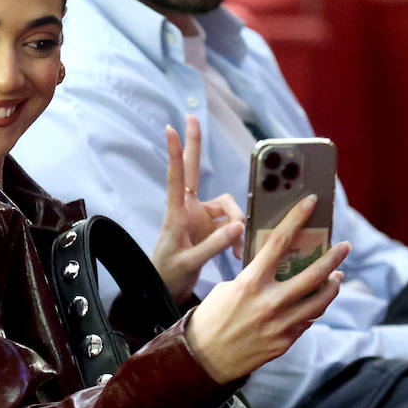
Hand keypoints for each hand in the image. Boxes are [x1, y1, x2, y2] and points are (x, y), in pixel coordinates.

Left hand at [151, 116, 244, 301]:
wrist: (167, 290)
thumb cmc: (169, 274)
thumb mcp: (190, 262)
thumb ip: (213, 244)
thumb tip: (238, 225)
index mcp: (177, 214)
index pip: (176, 178)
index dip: (176, 154)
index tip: (170, 129)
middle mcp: (188, 209)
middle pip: (194, 171)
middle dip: (195, 145)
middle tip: (192, 117)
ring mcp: (200, 217)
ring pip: (227, 206)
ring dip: (237, 222)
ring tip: (239, 248)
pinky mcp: (211, 228)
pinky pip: (232, 224)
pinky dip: (238, 236)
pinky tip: (240, 253)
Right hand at [185, 195, 349, 384]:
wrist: (205, 357)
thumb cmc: (212, 318)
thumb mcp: (228, 288)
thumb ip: (254, 278)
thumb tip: (274, 271)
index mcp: (251, 282)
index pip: (279, 242)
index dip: (296, 219)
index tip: (310, 203)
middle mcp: (269, 302)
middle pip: (312, 274)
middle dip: (333, 258)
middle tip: (345, 246)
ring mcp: (280, 324)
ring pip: (319, 301)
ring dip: (332, 286)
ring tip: (337, 276)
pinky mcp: (284, 342)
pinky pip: (307, 321)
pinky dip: (313, 308)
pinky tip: (315, 302)